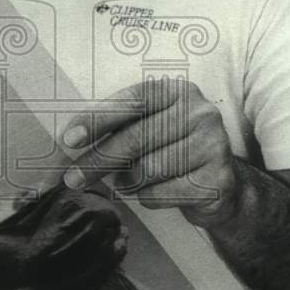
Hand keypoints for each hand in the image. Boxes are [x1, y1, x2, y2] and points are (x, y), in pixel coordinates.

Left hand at [60, 77, 240, 229]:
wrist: (219, 182)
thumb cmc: (171, 149)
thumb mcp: (148, 126)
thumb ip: (117, 126)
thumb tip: (70, 142)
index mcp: (178, 91)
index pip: (131, 102)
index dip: (97, 120)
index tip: (70, 139)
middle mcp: (200, 113)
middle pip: (135, 138)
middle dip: (98, 160)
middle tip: (72, 178)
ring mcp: (213, 146)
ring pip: (147, 169)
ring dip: (127, 181)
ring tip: (127, 182)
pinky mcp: (216, 181)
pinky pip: (162, 194)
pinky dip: (147, 197)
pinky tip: (153, 192)